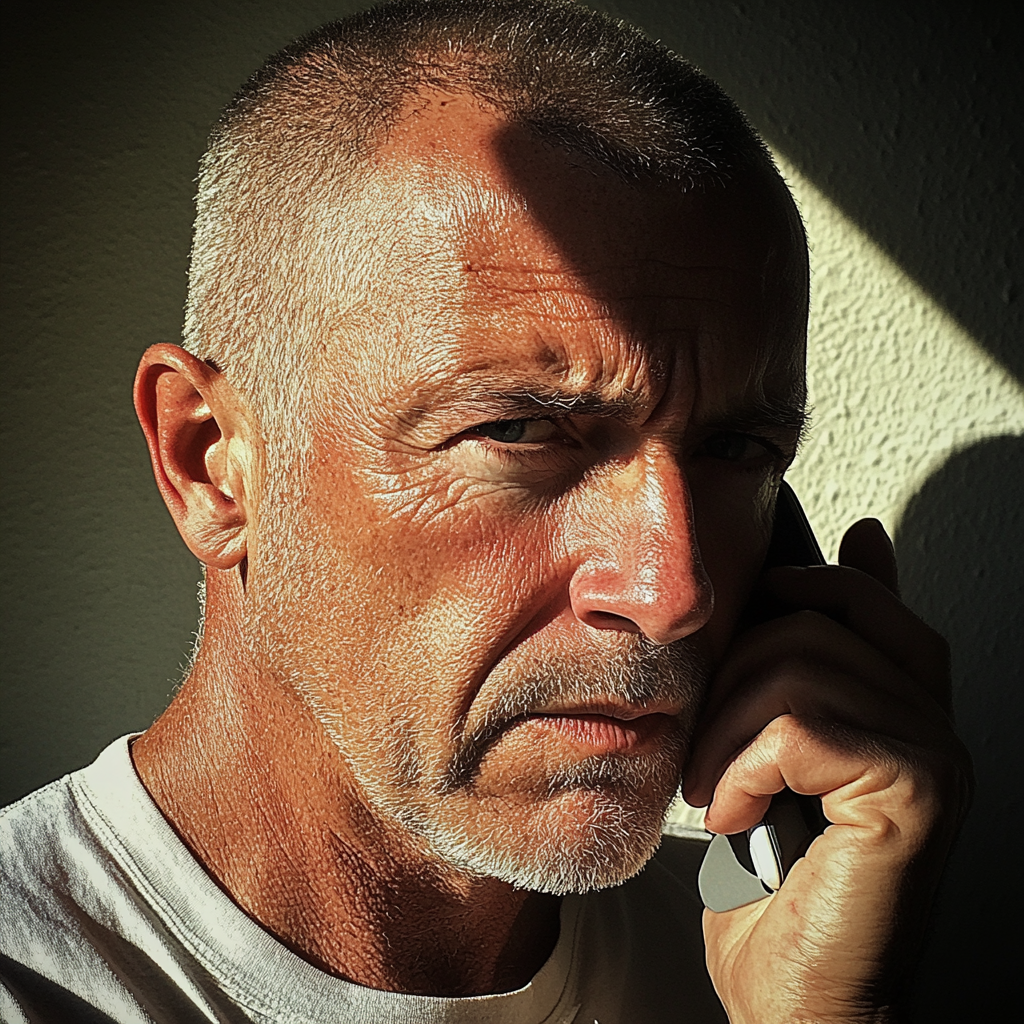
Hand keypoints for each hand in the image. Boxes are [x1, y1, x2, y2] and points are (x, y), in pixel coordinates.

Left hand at [682, 518, 972, 1023]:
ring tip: (718, 790)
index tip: (773, 577)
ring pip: (797, 670)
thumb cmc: (771, 884)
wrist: (795, 996)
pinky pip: (796, 728)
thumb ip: (786, 687)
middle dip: (734, 677)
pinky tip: (735, 816)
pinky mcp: (914, 792)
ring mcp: (932, 755)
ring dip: (726, 732)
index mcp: (901, 711)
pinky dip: (739, 770)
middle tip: (712, 751)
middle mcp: (932, 725)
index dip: (826, 576)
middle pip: (816, 623)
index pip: (875, 605)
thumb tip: (785, 593)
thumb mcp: (768, 761)